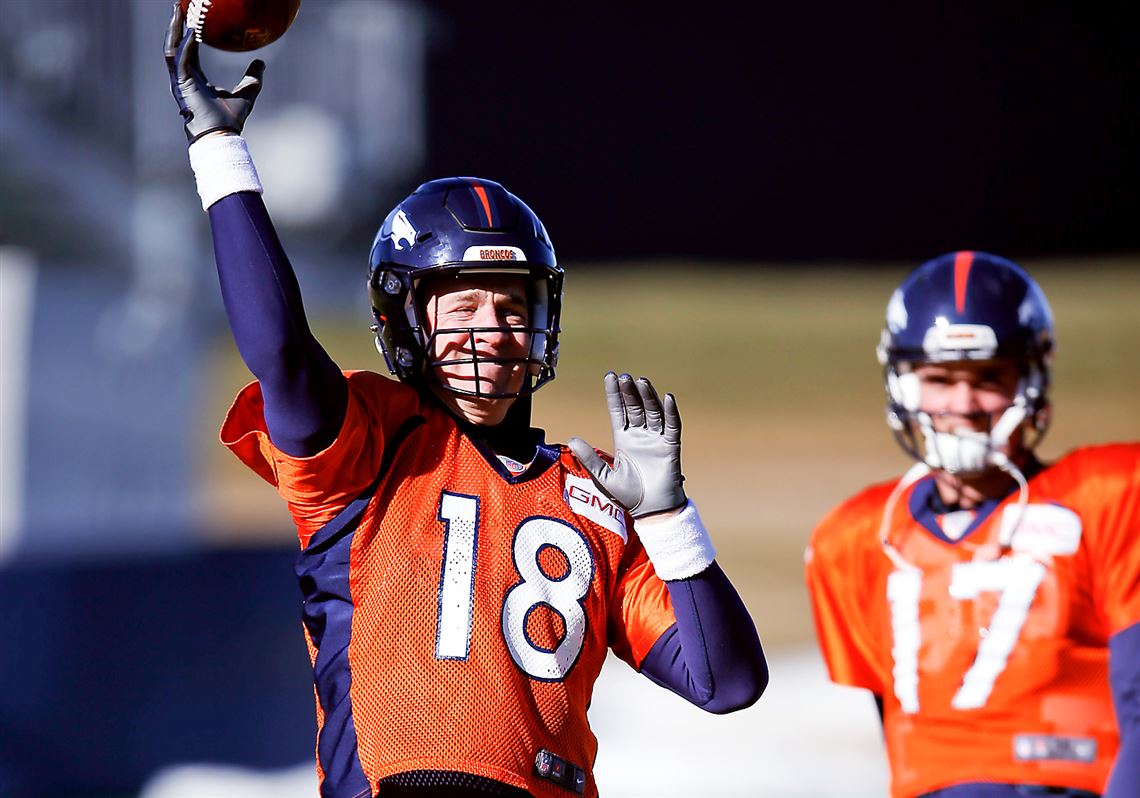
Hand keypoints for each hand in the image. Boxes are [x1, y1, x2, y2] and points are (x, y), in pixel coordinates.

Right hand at [164, 2, 264, 141]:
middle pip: (175, 45)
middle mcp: (184, 78)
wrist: (222, 137)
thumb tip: (260, 63)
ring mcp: (180, 81)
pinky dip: (186, 45)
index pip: (188, 51)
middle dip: (175, 25)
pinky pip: (181, 60)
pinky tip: (192, 32)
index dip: (188, 34)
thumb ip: (252, 78)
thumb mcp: (246, 93)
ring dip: (174, 30)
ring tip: (179, 11)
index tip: (192, 17)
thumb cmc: (230, 121)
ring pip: (172, 48)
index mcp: (194, 79)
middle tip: (179, 6)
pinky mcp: (182, 85)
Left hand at [568, 372, 686, 517]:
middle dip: (629, 392)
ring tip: (641, 381)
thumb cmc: (628, 495)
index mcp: (623, 439)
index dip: (614, 394)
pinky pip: (672, 426)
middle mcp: (639, 435)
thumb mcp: (604, 477)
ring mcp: (655, 439)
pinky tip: (667, 398)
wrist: (650, 511)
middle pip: (635, 407)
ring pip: (652, 412)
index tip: (610, 376)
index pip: (618, 410)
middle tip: (624, 377)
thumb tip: (573, 438)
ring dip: (648, 396)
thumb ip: (589, 458)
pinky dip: (670, 412)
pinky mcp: (670, 446)